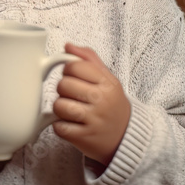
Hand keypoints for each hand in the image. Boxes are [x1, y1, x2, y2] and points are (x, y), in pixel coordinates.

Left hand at [53, 43, 130, 165]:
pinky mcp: (84, 138)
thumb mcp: (108, 79)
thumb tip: (68, 46)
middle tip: (73, 95)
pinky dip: (61, 126)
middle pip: (63, 85)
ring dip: (60, 109)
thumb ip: (89, 59)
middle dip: (63, 90)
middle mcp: (101, 100)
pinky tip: (72, 124)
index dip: (68, 70)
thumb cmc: (112, 104)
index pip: (74, 66)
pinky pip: (59, 127)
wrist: (126, 137)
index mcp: (107, 83)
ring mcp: (93, 120)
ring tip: (72, 110)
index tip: (74, 77)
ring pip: (58, 106)